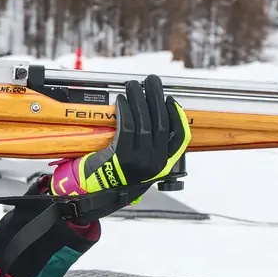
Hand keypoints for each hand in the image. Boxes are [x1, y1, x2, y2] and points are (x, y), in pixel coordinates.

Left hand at [47, 76, 189, 216]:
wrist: (98, 195)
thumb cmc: (118, 176)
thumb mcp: (142, 165)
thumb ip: (152, 147)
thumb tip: (154, 115)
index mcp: (164, 165)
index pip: (179, 137)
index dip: (177, 116)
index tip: (170, 100)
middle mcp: (155, 164)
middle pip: (160, 123)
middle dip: (156, 98)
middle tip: (152, 81)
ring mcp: (139, 161)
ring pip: (144, 122)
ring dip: (139, 99)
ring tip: (134, 85)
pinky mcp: (122, 157)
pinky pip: (127, 127)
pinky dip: (125, 110)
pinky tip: (121, 100)